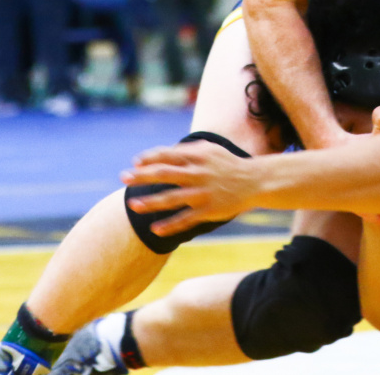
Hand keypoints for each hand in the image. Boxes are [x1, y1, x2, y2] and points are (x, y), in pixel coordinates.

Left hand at [120, 142, 255, 236]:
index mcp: (198, 156)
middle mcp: (199, 173)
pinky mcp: (209, 210)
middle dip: (142, 176)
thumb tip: (161, 154)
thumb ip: (187, 151)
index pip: (168, 154)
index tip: (135, 162)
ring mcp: (203, 193)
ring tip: (132, 206)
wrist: (255, 181)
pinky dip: (169, 225)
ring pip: (171, 199)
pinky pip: (185, 219)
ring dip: (150, 202)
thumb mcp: (211, 151)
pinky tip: (154, 229)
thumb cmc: (228, 164)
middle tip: (123, 178)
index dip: (150, 157)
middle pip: (164, 174)